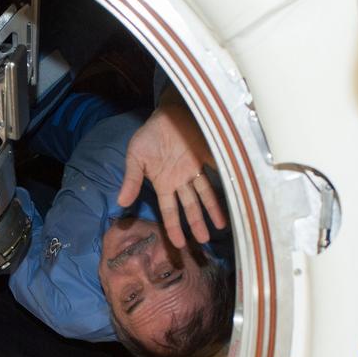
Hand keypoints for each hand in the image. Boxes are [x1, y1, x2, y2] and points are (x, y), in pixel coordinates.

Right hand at [116, 104, 226, 247]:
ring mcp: (195, 169)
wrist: (165, 112)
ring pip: (205, 194)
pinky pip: (217, 170)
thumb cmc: (149, 135)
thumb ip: (131, 180)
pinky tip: (236, 194)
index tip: (179, 244)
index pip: (170, 210)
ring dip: (212, 210)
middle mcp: (181, 180)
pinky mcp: (207, 155)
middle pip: (190, 206)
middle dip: (196, 224)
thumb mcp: (135, 157)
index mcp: (164, 184)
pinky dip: (226, 182)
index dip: (174, 227)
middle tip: (203, 241)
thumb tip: (121, 202)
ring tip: (221, 227)